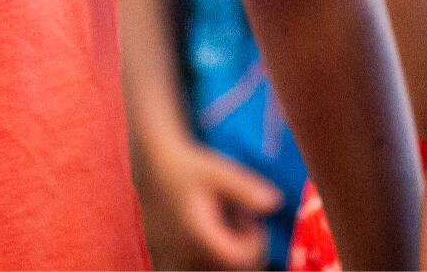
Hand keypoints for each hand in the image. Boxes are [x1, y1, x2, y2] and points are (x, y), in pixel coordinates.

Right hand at [135, 133, 285, 270]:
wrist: (151, 165)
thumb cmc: (187, 167)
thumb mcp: (218, 172)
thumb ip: (245, 189)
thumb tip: (274, 202)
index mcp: (198, 237)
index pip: (239, 259)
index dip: (254, 243)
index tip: (252, 221)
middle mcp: (184, 254)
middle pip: (227, 268)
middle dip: (241, 248)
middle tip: (237, 219)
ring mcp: (173, 260)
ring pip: (212, 268)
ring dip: (224, 253)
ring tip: (221, 223)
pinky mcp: (166, 261)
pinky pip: (195, 267)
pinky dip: (207, 256)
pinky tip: (207, 232)